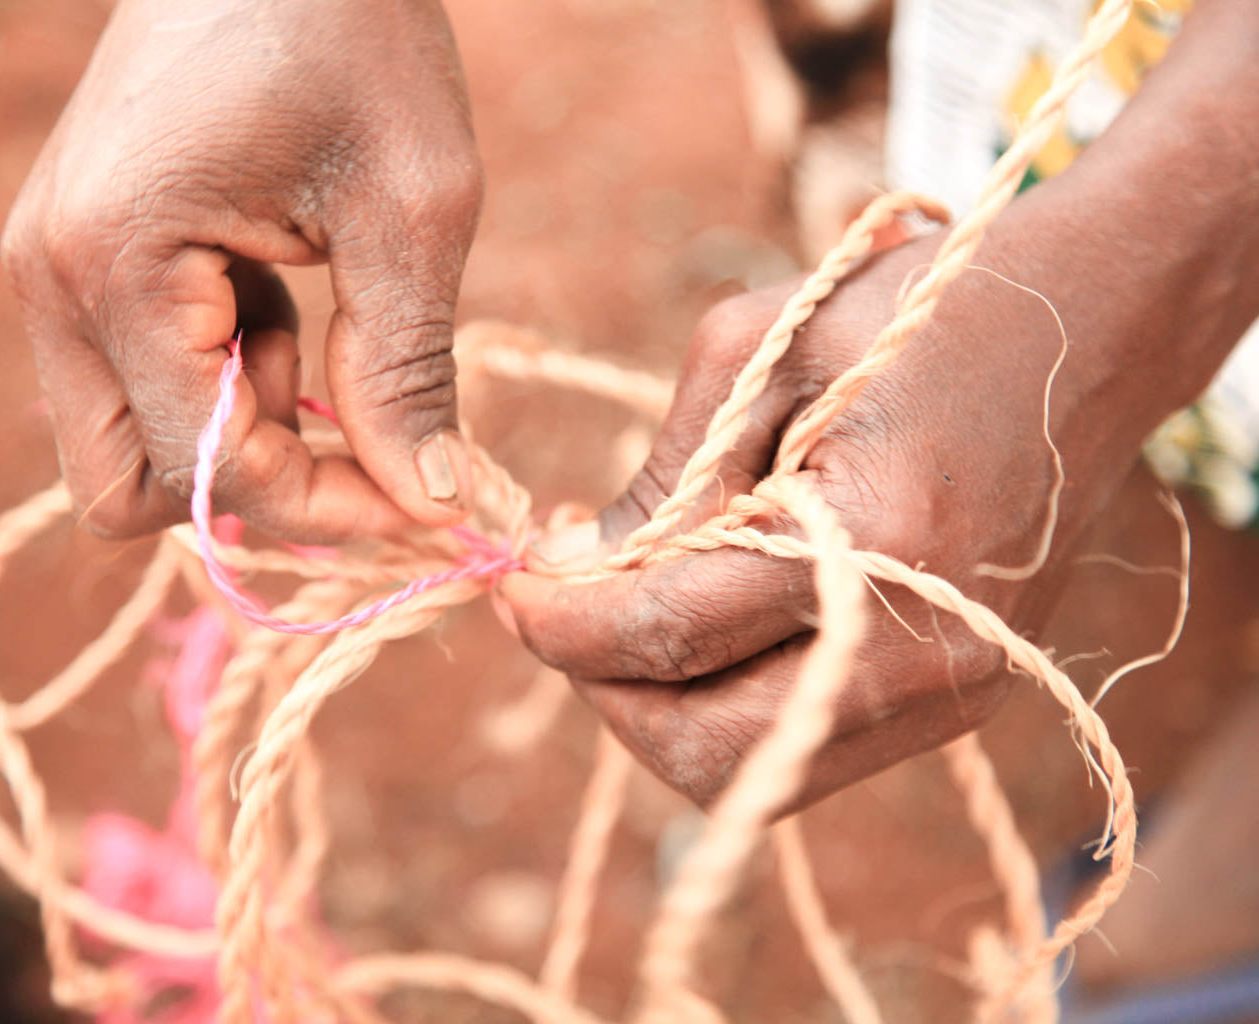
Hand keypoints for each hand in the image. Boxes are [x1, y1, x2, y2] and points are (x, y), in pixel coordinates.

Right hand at [1, 0, 482, 542]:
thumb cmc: (353, 33)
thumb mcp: (411, 207)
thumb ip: (407, 369)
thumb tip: (427, 502)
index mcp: (114, 263)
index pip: (205, 466)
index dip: (322, 512)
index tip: (421, 507)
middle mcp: (51, 277)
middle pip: (123, 487)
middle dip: (252, 488)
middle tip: (360, 443)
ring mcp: (52, 264)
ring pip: (128, 438)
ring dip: (239, 427)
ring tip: (319, 331)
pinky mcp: (79, 251)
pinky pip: (138, 375)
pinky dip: (221, 373)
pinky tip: (283, 292)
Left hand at [500, 222, 1174, 807]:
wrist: (1095, 324)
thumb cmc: (922, 308)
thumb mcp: (761, 351)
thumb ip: (661, 479)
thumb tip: (572, 572)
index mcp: (876, 542)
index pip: (669, 636)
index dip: (561, 621)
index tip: (511, 582)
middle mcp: (928, 650)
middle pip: (706, 752)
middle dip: (604, 689)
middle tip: (561, 608)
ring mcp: (957, 692)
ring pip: (754, 772)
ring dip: (662, 710)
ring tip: (627, 610)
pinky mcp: (963, 698)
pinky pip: (807, 744)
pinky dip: (730, 705)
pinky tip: (707, 622)